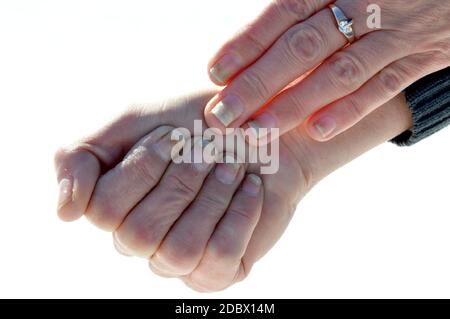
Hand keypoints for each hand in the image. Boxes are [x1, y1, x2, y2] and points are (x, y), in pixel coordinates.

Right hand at [54, 91, 411, 291]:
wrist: (257, 127)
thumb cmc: (192, 123)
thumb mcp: (130, 122)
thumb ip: (80, 158)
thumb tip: (65, 215)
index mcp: (114, 208)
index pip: (103, 210)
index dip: (143, 167)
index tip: (173, 132)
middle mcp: (140, 241)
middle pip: (138, 234)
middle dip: (180, 181)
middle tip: (207, 147)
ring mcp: (178, 261)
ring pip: (179, 249)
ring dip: (211, 197)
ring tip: (231, 164)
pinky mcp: (217, 270)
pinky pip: (220, 256)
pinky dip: (239, 212)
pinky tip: (250, 185)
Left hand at [204, 0, 449, 140]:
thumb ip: (303, 3)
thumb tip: (257, 34)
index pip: (283, 12)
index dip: (247, 42)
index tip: (216, 72)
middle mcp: (363, 5)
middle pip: (301, 47)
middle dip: (258, 83)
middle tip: (222, 114)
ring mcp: (394, 32)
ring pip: (337, 72)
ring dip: (294, 103)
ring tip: (257, 129)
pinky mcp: (419, 57)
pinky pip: (383, 87)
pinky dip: (350, 110)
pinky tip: (317, 131)